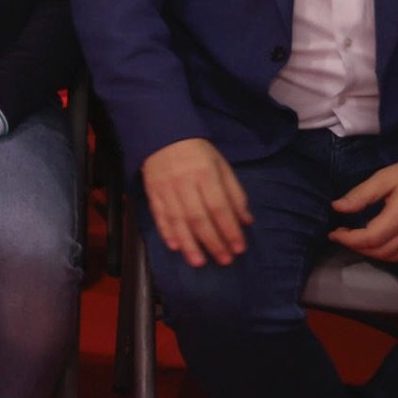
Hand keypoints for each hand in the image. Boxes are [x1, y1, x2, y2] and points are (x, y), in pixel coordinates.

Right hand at [141, 137, 253, 267]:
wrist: (162, 135)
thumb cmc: (198, 153)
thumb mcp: (222, 166)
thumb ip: (235, 193)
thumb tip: (246, 221)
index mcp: (206, 175)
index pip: (219, 207)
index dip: (230, 229)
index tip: (239, 248)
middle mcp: (185, 184)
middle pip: (199, 217)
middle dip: (212, 241)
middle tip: (224, 260)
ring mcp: (165, 189)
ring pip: (177, 220)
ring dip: (188, 243)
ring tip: (198, 262)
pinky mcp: (151, 192)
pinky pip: (158, 215)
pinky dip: (166, 231)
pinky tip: (174, 246)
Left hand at [329, 154, 397, 261]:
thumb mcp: (386, 177)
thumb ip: (361, 195)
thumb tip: (337, 207)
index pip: (369, 239)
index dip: (348, 239)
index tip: (333, 232)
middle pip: (379, 252)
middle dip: (356, 247)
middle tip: (342, 236)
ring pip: (392, 257)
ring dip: (370, 253)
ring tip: (356, 240)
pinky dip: (387, 253)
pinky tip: (378, 242)